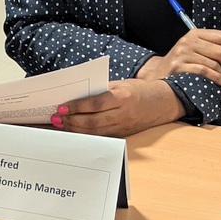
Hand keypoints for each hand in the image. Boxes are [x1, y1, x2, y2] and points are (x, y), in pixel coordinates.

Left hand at [50, 79, 183, 137]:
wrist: (164, 103)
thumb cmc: (140, 89)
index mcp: (123, 97)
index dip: (76, 107)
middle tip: (56, 118)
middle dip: (72, 121)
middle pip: (93, 122)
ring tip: (61, 125)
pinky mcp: (124, 134)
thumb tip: (77, 96)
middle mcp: (124, 114)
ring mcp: (124, 127)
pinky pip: (101, 136)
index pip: (95, 104)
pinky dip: (86, 134)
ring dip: (76, 129)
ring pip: (95, 132)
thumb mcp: (121, 83)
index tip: (61, 107)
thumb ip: (102, 90)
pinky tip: (75, 130)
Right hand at [137, 29, 220, 87]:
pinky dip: (217, 78)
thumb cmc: (182, 61)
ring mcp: (183, 53)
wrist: (159, 73)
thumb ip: (218, 44)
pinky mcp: (179, 66)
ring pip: (214, 63)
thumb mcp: (199, 48)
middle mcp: (189, 40)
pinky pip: (205, 71)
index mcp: (196, 33)